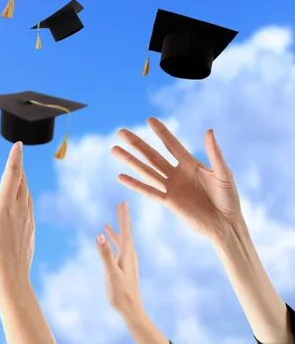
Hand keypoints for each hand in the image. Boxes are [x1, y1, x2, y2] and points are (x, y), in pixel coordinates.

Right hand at [0, 142, 34, 286]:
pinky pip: (29, 206)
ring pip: (27, 193)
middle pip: (22, 181)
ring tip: (17, 175)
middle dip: (19, 166)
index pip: (12, 174)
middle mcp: (19, 210)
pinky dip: (24, 196)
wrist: (10, 279)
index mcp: (4, 206)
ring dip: (22, 181)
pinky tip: (20, 201)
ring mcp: (28, 220)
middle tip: (16, 155)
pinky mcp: (31, 230)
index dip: (15, 157)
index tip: (18, 144)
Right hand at [96, 202, 143, 317]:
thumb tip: (99, 236)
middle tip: (121, 205)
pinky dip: (113, 241)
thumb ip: (105, 254)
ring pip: (122, 240)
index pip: (125, 231)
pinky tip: (108, 241)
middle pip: (126, 232)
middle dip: (122, 218)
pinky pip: (119, 249)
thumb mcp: (111, 273)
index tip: (122, 203)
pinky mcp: (124, 267)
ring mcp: (127, 261)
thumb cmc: (121, 293)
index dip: (123, 217)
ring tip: (112, 220)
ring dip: (118, 229)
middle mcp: (130, 255)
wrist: (131, 309)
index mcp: (127, 254)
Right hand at [112, 117, 241, 242]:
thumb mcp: (224, 173)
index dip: (161, 132)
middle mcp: (176, 174)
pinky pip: (148, 191)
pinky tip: (120, 177)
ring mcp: (170, 187)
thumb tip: (208, 131)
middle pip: (152, 155)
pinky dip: (134, 184)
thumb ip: (214, 154)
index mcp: (190, 164)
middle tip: (120, 132)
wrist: (226, 224)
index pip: (171, 144)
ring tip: (114, 150)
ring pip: (146, 171)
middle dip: (136, 143)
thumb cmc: (228, 198)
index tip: (149, 119)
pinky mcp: (168, 202)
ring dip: (129, 160)